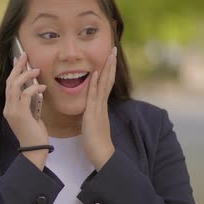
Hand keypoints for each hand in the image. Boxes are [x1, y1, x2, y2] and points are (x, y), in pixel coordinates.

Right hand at [3, 52, 48, 168]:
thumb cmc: (35, 134)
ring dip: (25, 75)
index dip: (14, 71)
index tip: (19, 60)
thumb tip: (35, 90)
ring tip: (36, 69)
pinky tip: (42, 86)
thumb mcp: (33, 116)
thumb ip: (31, 104)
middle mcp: (8, 108)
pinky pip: (25, 95)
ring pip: (14, 86)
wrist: (34, 150)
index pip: (10, 85)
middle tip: (25, 55)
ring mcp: (12, 111)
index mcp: (10, 108)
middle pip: (9, 82)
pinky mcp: (20, 114)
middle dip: (17, 67)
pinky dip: (33, 88)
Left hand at [82, 47, 116, 170]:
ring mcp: (99, 108)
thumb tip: (89, 108)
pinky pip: (95, 96)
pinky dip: (96, 84)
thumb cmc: (96, 142)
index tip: (110, 58)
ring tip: (110, 54)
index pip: (105, 84)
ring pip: (104, 84)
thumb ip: (92, 114)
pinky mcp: (93, 113)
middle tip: (114, 49)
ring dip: (106, 68)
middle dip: (110, 64)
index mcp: (101, 106)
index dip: (108, 70)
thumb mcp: (92, 123)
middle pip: (108, 80)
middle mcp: (102, 104)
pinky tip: (96, 73)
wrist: (101, 154)